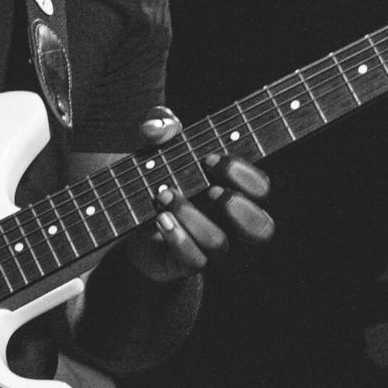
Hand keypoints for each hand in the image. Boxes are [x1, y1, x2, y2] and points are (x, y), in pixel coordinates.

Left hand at [124, 110, 273, 282]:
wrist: (125, 213)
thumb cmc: (157, 173)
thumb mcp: (159, 142)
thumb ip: (161, 125)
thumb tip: (156, 128)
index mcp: (232, 188)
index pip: (261, 187)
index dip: (242, 174)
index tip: (209, 159)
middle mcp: (228, 221)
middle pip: (262, 227)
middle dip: (236, 206)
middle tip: (207, 189)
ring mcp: (208, 245)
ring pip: (220, 243)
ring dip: (192, 216)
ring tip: (164, 197)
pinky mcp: (185, 262)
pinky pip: (194, 262)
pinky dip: (178, 238)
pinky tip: (161, 219)